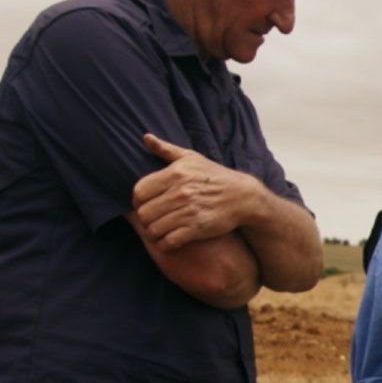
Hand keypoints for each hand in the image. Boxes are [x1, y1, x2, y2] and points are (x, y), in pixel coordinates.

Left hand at [131, 133, 256, 250]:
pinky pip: (169, 241)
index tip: (146, 205)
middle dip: (145, 220)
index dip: (138, 201)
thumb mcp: (191, 158)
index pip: (139, 192)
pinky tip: (169, 241)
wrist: (243, 197)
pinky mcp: (197, 229)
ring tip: (158, 232)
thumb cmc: (214, 176)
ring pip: (154, 229)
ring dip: (153, 234)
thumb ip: (166, 149)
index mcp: (174, 174)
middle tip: (152, 221)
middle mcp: (180, 192)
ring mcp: (188, 211)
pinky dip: (165, 244)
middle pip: (144, 213)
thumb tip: (146, 137)